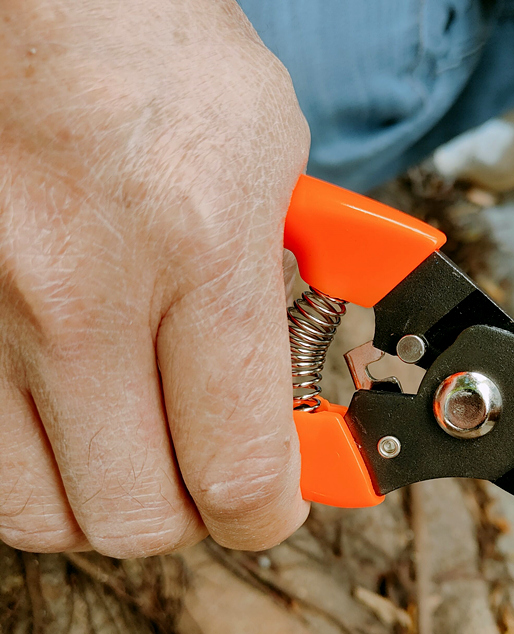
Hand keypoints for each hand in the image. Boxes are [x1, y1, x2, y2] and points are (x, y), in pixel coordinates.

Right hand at [0, 0, 309, 555]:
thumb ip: (286, 300)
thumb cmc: (162, 60)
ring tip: (144, 444)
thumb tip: (296, 400)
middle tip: (214, 470)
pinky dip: (40, 462)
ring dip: (110, 497)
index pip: (240, 469)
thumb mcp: (274, 171)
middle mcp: (78, 292)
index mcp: (197, 249)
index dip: (271, 513)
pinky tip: (74, 412)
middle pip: (139, 517)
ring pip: (45, 511)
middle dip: (195, 512)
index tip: (280, 502)